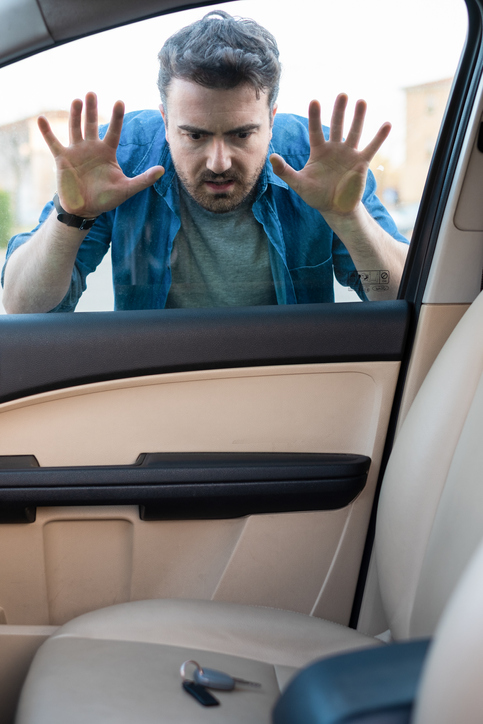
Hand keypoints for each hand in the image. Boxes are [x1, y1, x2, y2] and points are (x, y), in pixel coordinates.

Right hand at [38, 92, 163, 217]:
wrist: (85, 208)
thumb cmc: (106, 198)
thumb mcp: (127, 189)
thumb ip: (144, 179)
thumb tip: (163, 170)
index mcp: (107, 152)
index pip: (114, 131)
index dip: (117, 117)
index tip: (119, 101)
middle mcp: (91, 147)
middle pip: (92, 124)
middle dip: (92, 109)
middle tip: (92, 92)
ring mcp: (76, 151)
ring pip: (75, 128)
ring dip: (74, 115)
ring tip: (76, 100)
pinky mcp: (62, 158)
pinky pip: (53, 142)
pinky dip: (46, 131)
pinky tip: (40, 119)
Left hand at [269, 94, 390, 216]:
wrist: (334, 208)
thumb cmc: (316, 195)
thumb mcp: (298, 184)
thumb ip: (285, 171)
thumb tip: (270, 158)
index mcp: (319, 151)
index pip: (315, 130)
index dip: (314, 117)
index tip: (314, 100)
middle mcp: (334, 148)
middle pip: (337, 126)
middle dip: (339, 111)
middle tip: (342, 94)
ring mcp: (349, 154)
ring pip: (354, 132)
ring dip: (358, 118)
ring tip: (361, 102)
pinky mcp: (361, 163)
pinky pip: (371, 148)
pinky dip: (379, 137)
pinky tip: (387, 124)